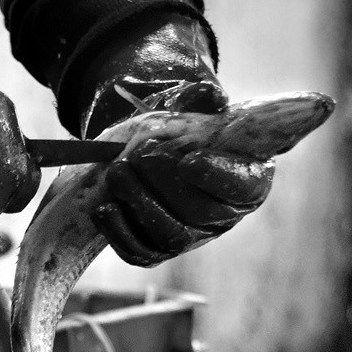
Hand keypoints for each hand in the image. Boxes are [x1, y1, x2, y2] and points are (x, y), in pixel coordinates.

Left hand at [80, 18, 274, 266]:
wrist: (154, 152)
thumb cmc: (186, 130)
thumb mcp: (199, 108)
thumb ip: (208, 99)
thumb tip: (213, 97)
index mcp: (246, 178)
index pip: (242, 185)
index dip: (217, 176)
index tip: (188, 160)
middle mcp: (222, 216)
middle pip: (200, 212)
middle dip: (164, 184)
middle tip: (137, 157)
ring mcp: (191, 237)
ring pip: (171, 236)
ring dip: (139, 204)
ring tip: (117, 173)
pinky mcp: (159, 250)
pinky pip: (143, 254)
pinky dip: (120, 233)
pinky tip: (104, 208)